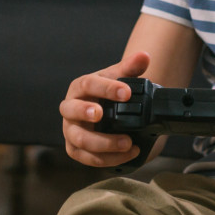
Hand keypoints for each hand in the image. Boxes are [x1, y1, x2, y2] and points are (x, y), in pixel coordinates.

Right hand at [60, 49, 150, 167]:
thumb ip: (130, 68)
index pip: (88, 84)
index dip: (106, 88)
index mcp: (79, 87)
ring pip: (80, 139)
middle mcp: (70, 108)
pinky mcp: (75, 149)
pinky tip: (127, 154)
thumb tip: (144, 56)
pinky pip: (86, 158)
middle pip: (71, 110)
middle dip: (85, 112)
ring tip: (128, 143)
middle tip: (102, 114)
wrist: (103, 113)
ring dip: (104, 143)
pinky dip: (107, 159)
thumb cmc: (106, 94)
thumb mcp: (118, 79)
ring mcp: (71, 130)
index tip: (127, 93)